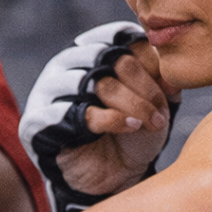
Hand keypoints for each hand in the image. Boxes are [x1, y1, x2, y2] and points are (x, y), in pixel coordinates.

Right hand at [20, 21, 179, 211]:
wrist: (111, 176)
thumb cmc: (132, 131)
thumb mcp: (153, 100)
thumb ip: (160, 78)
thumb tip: (170, 73)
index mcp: (90, 50)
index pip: (119, 36)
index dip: (150, 58)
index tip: (169, 86)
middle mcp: (65, 64)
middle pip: (108, 57)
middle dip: (143, 84)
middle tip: (162, 109)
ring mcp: (49, 91)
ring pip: (94, 83)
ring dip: (131, 103)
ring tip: (150, 122)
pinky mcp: (41, 121)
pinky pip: (80, 113)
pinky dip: (113, 119)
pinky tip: (132, 128)